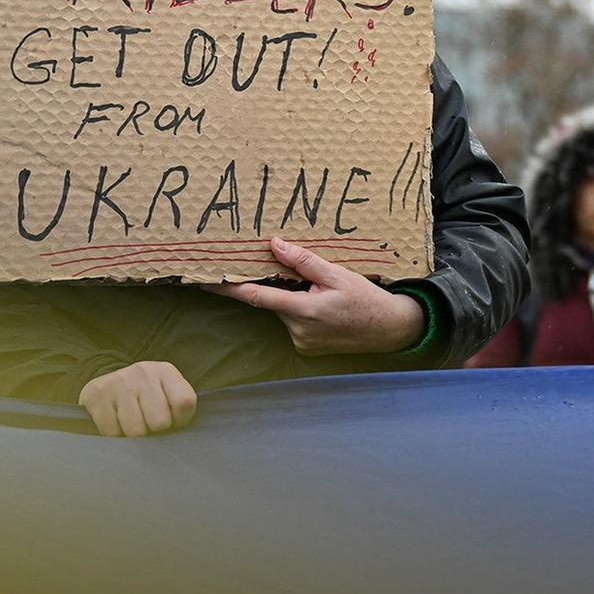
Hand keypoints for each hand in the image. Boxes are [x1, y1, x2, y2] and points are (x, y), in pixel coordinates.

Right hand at [78, 360, 196, 436]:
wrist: (108, 385)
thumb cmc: (146, 397)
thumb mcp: (167, 394)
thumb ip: (178, 409)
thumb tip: (177, 437)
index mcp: (165, 371)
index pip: (184, 403)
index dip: (180, 420)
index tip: (172, 420)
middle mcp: (143, 373)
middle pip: (160, 421)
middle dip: (155, 430)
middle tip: (148, 423)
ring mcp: (118, 382)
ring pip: (136, 431)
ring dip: (134, 435)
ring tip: (132, 423)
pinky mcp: (96, 395)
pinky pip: (112, 433)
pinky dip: (115, 435)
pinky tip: (116, 422)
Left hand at [205, 236, 425, 355]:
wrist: (391, 329)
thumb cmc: (366, 300)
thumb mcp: (338, 274)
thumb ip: (304, 261)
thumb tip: (275, 244)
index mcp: (303, 311)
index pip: (255, 296)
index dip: (228, 288)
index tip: (203, 281)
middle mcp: (297, 331)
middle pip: (272, 301)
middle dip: (279, 285)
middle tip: (301, 276)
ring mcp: (301, 342)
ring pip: (284, 311)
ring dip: (294, 298)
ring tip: (326, 294)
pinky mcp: (307, 348)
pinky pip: (294, 323)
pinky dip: (302, 311)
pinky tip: (326, 307)